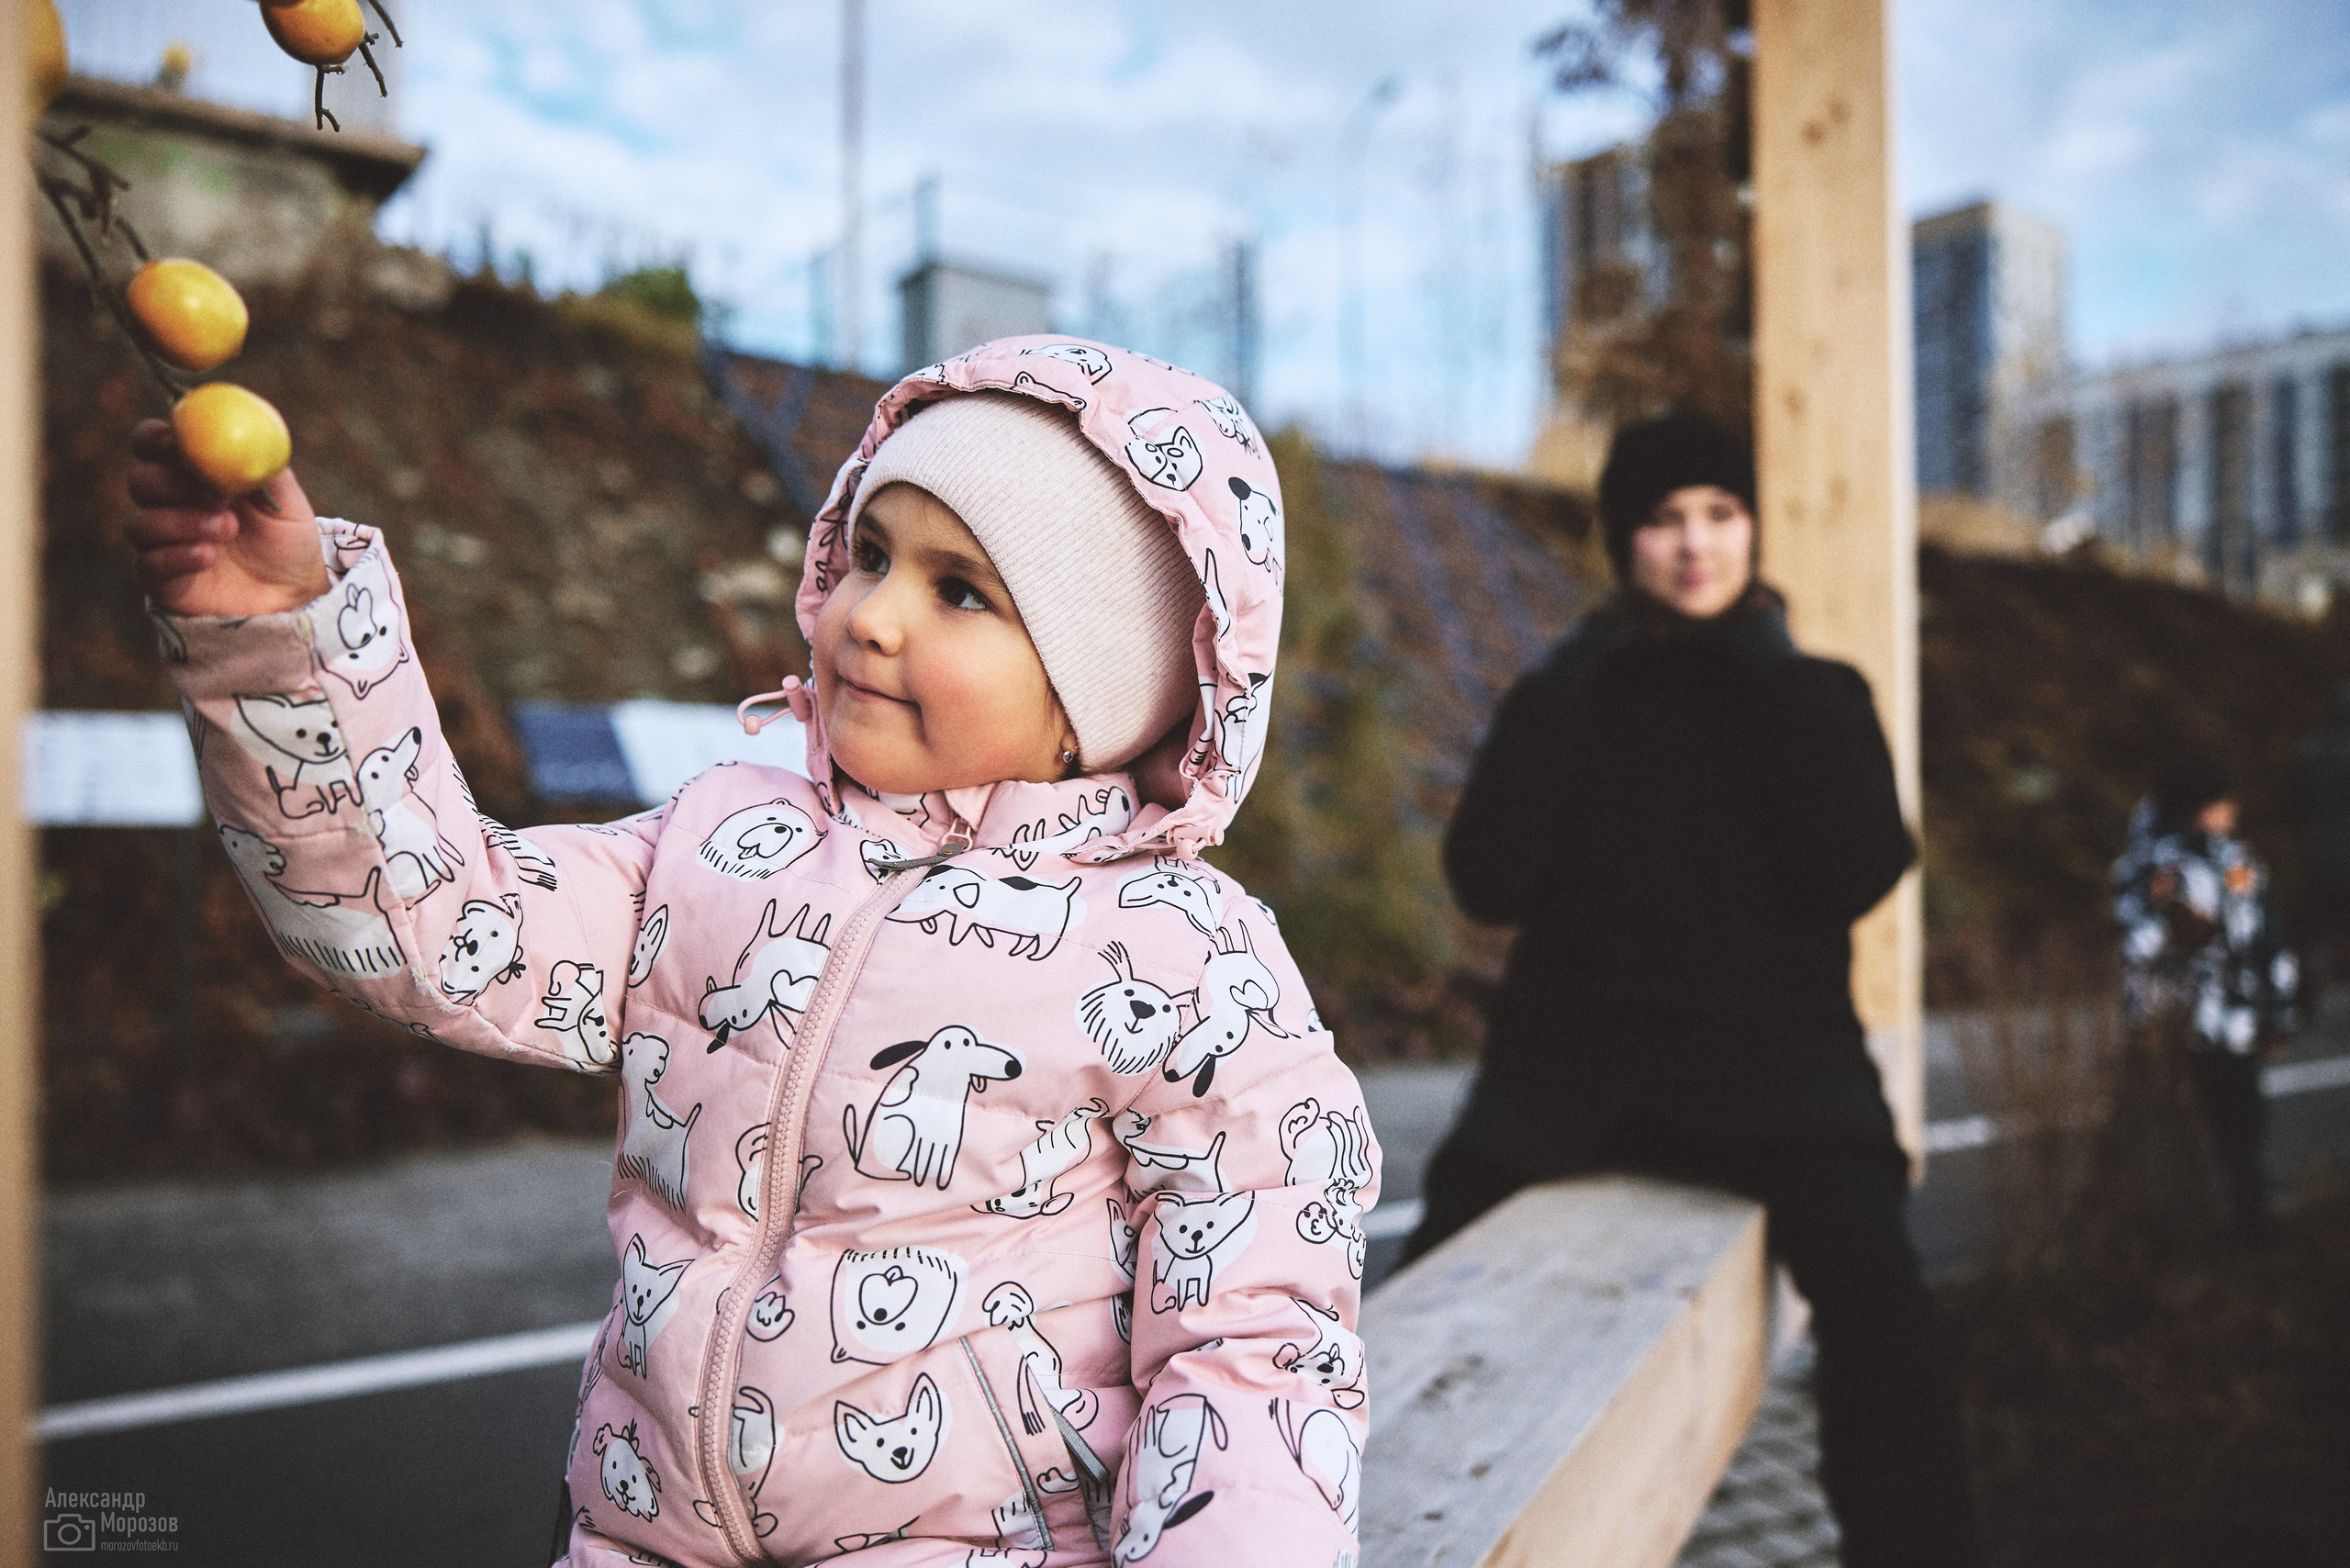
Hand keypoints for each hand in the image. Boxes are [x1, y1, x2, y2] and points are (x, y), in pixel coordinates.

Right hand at [126, 418, 329, 616]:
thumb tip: (248, 435)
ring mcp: (160, 542)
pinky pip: (148, 563)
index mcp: (190, 473)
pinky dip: (176, 556)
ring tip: (229, 529)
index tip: (177, 443)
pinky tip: (207, 556)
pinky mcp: (160, 580)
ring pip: (139, 523)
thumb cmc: (286, 539)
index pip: (151, 444)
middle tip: (217, 494)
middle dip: (174, 484)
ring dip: (182, 522)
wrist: (294, 592)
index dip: (156, 439)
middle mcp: (167, 503)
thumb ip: (264, 466)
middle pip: (140, 481)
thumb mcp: (286, 500)